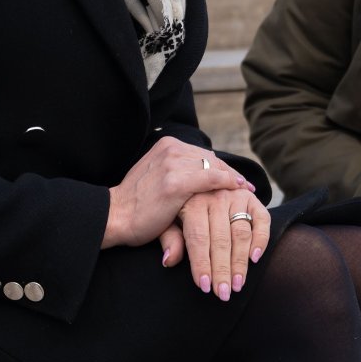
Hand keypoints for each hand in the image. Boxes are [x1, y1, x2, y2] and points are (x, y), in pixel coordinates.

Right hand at [104, 137, 254, 248]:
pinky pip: (212, 178)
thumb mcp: (158, 178)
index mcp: (166, 145)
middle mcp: (171, 149)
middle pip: (211, 158)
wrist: (114, 216)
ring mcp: (173, 164)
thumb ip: (180, 172)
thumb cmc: (136, 205)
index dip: (223, 167)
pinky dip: (228, 182)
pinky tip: (239, 190)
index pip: (203, 154)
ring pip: (214, 167)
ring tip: (246, 192)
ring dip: (231, 180)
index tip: (237, 179)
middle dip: (229, 173)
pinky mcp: (176, 182)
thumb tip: (207, 176)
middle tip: (246, 187)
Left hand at [160, 188, 270, 300]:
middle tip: (223, 293)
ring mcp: (235, 196)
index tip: (204, 286)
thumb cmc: (176, 208)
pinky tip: (255, 259)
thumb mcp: (166, 220)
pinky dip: (261, 239)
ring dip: (240, 262)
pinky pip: (262, 220)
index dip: (202, 263)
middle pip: (221, 239)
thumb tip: (169, 261)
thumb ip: (169, 239)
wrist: (194, 181)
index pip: (198, 238)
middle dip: (222, 270)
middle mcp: (216, 197)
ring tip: (238, 285)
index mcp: (192, 202)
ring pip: (241, 233)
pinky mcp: (252, 198)